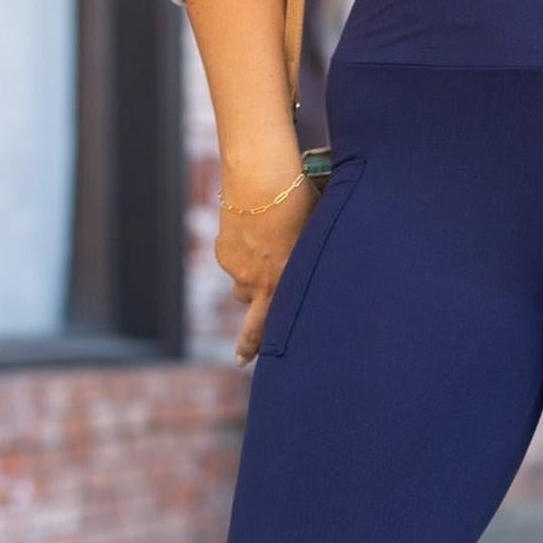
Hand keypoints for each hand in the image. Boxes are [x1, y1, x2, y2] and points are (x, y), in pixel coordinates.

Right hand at [215, 161, 313, 362]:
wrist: (261, 178)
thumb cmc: (299, 204)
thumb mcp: (314, 238)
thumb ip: (311, 263)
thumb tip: (319, 271)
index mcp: (280, 284)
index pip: (265, 328)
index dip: (254, 348)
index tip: (243, 364)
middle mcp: (255, 283)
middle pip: (249, 311)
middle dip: (246, 336)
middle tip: (242, 357)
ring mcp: (236, 267)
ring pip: (241, 281)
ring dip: (250, 276)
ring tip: (266, 251)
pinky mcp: (223, 249)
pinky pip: (232, 258)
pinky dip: (241, 251)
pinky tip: (255, 229)